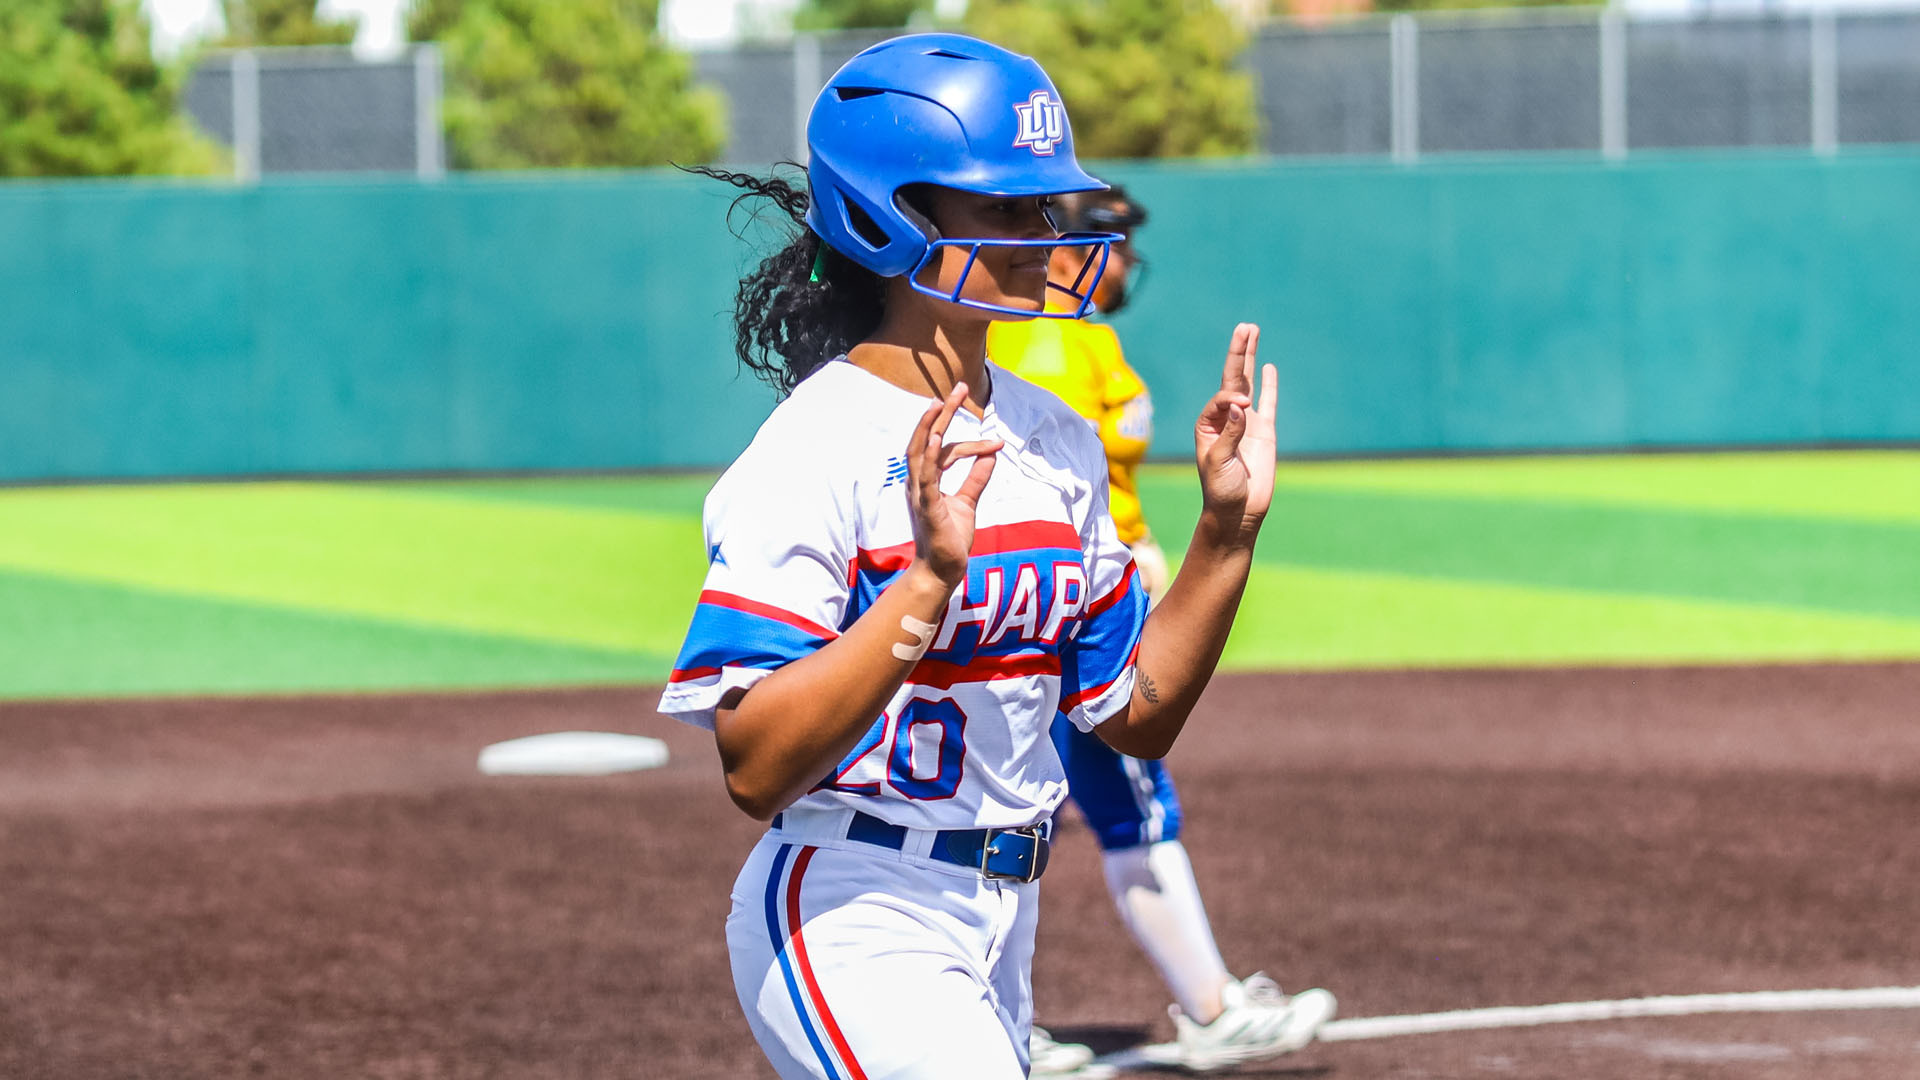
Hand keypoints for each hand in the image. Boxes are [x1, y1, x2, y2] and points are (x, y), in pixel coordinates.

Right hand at [906, 382, 1000, 587]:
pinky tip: (936, 439)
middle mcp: (918, 484)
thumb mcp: (968, 503)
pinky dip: (930, 457)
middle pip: (924, 439)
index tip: (997, 441)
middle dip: (941, 413)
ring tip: (941, 403)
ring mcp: (920, 495)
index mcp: (927, 482)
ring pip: (920, 453)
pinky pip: (926, 478)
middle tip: (957, 388)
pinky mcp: (928, 507)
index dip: (969, 442)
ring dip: (930, 427)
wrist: (943, 572)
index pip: (943, 450)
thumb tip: (991, 455)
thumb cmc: (950, 540)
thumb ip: (976, 479)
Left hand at [1193, 323, 1277, 540]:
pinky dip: (1269, 385)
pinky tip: (1268, 366)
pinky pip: (1270, 402)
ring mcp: (1247, 423)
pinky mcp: (1265, 432)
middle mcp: (1226, 418)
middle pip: (1233, 378)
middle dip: (1239, 352)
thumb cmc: (1221, 490)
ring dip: (1251, 358)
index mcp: (1208, 424)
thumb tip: (1241, 406)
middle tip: (1245, 327)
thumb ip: (1230, 434)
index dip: (1231, 397)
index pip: (1222, 398)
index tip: (1243, 408)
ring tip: (1252, 332)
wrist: (1238, 512)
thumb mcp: (1219, 463)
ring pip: (1249, 384)